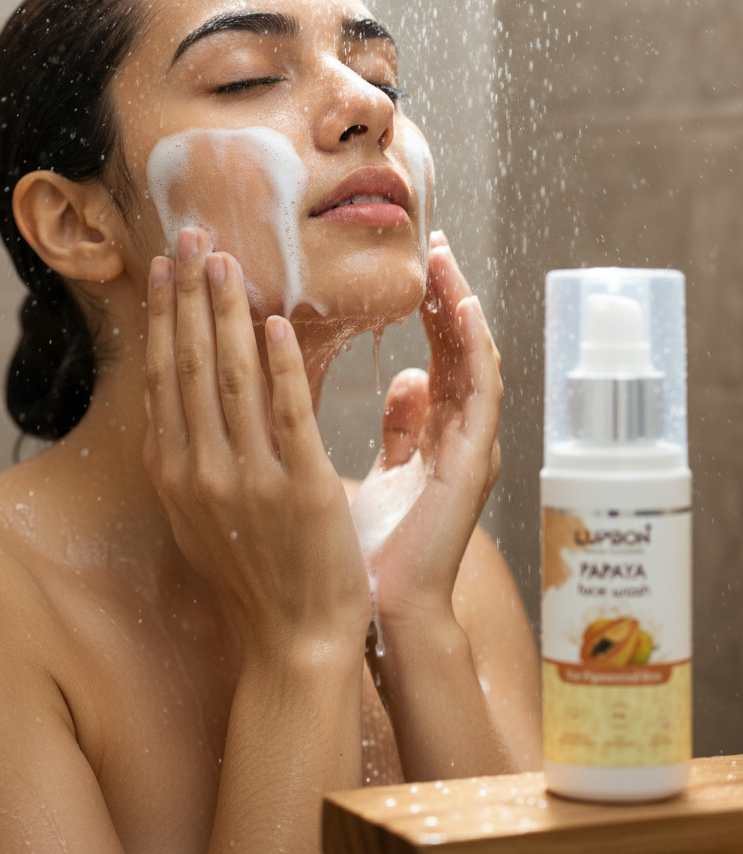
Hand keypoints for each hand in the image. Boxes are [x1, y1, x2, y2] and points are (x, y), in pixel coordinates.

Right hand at [144, 228, 370, 661]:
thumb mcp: (198, 518)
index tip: (165, 269)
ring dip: (227, 312)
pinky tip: (276, 321)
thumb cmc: (249, 578)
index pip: (164, 378)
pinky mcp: (302, 486)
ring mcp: (249, 479)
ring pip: (232, 376)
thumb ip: (185, 460)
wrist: (292, 643)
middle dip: (188, 295)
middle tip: (190, 237)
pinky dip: (280, 362)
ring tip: (225, 260)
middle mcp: (200, 471)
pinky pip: (288, 410)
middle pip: (189, 365)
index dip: (163, 318)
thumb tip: (173, 402)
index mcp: (174, 475)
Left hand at [355, 231, 501, 635]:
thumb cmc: (374, 550)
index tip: (418, 261)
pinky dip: (473, 347)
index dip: (433, 307)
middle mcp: (462, 436)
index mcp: (439, 435)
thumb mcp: (386, 473)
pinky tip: (460, 307)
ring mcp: (473, 448)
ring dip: (461, 306)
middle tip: (434, 242)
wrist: (383, 611)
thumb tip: (408, 376)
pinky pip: (479, 393)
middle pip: (460, 348)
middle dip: (448, 293)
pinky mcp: (473, 463)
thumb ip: (403, 426)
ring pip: (474, 360)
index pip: (442, 353)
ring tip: (446, 259)